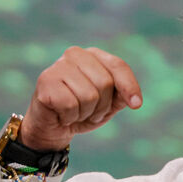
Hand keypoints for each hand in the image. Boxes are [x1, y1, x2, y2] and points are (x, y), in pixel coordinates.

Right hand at [19, 46, 141, 150]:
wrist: (52, 127)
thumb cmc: (82, 112)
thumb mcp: (108, 105)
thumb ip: (121, 97)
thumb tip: (134, 100)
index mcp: (93, 55)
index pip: (118, 65)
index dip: (129, 86)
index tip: (136, 105)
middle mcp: (75, 54)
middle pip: (105, 83)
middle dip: (102, 106)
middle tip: (89, 112)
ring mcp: (58, 65)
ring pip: (89, 96)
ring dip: (85, 113)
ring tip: (74, 113)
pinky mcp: (45, 81)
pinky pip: (70, 105)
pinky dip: (69, 117)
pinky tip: (61, 114)